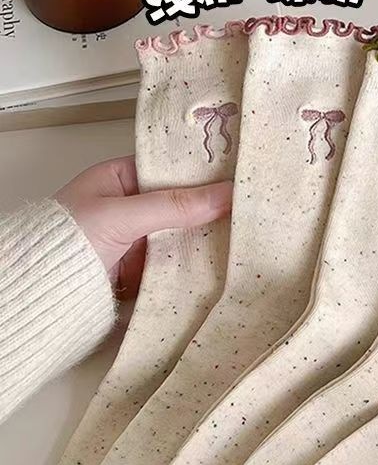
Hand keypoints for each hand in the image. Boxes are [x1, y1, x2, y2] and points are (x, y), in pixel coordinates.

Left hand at [55, 156, 232, 297]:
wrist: (40, 296)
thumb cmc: (63, 243)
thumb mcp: (121, 216)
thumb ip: (173, 205)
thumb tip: (223, 194)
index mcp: (120, 179)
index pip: (170, 168)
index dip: (202, 171)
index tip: (236, 173)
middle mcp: (132, 207)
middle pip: (182, 204)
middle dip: (211, 208)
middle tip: (249, 205)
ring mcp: (139, 240)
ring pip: (184, 234)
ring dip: (207, 238)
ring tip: (245, 232)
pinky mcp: (144, 270)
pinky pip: (178, 263)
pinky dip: (197, 264)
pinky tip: (223, 260)